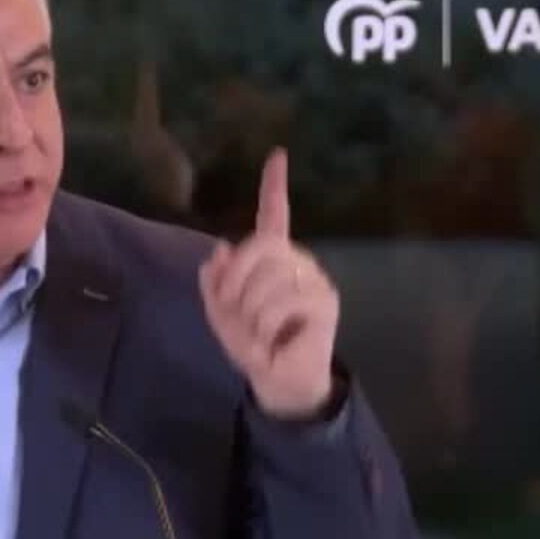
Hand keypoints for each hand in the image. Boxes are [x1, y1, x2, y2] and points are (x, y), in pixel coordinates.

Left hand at [198, 147, 340, 418]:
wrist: (280, 383)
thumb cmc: (254, 346)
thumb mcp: (222, 316)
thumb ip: (215, 284)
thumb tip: (218, 249)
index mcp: (272, 260)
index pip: (274, 216)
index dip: (274, 186)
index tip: (277, 155)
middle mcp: (297, 262)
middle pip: (259, 246)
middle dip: (234, 282)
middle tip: (234, 314)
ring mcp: (314, 279)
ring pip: (268, 277)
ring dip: (250, 312)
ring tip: (258, 334)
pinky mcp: (324, 301)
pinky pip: (283, 300)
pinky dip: (265, 325)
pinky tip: (273, 339)